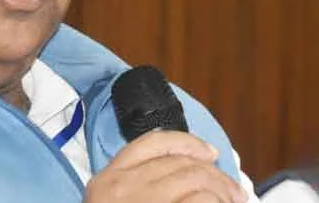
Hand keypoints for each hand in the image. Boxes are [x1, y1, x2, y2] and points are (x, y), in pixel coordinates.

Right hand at [84, 131, 247, 202]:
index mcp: (105, 181)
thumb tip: (174, 175)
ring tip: (232, 200)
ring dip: (221, 189)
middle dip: (213, 173)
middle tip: (233, 189)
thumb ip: (133, 186)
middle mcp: (121, 187)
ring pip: (195, 178)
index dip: (186, 143)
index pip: (149, 143)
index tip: (208, 152)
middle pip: (178, 161)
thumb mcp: (111, 202)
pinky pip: (200, 200)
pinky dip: (216, 201)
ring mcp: (142, 201)